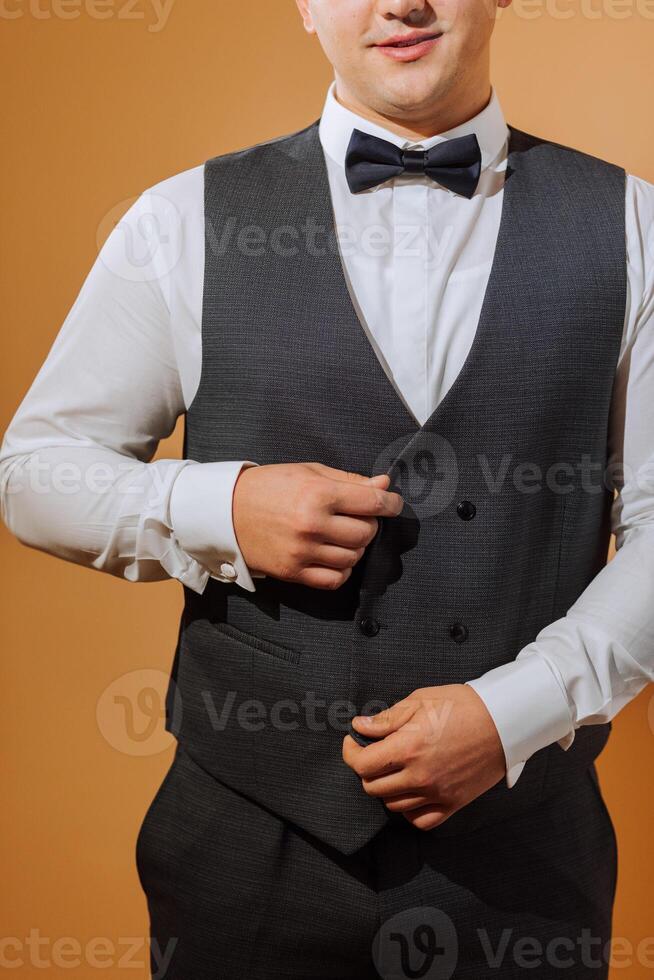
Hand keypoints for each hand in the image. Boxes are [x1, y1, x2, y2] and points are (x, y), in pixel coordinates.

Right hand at [232, 462, 403, 589]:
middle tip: (357, 516)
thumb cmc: (269, 486)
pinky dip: (342, 569)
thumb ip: (349, 480)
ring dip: (355, 546)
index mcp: (318, 495)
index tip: (393, 504)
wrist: (226, 511)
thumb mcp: (309, 472)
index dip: (390, 504)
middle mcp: (312, 525)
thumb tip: (384, 485)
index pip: (372, 504)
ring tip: (341, 534)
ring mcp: (303, 552)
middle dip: (369, 524)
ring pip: (353, 557)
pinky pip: (334, 579)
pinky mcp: (293, 572)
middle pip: (366, 533)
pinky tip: (334, 555)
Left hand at [342, 684, 506, 829]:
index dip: (351, 753)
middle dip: (366, 769)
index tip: (354, 742)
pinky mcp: (453, 803)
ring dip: (386, 788)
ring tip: (393, 769)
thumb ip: (387, 719)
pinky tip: (411, 791)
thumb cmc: (462, 706)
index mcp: (408, 748)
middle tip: (373, 753)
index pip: (362, 764)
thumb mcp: (420, 701)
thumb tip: (360, 728)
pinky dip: (410, 810)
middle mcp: (419, 776)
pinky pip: (420, 820)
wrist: (504, 721)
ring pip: (393, 805)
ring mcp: (437, 793)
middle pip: (373, 787)